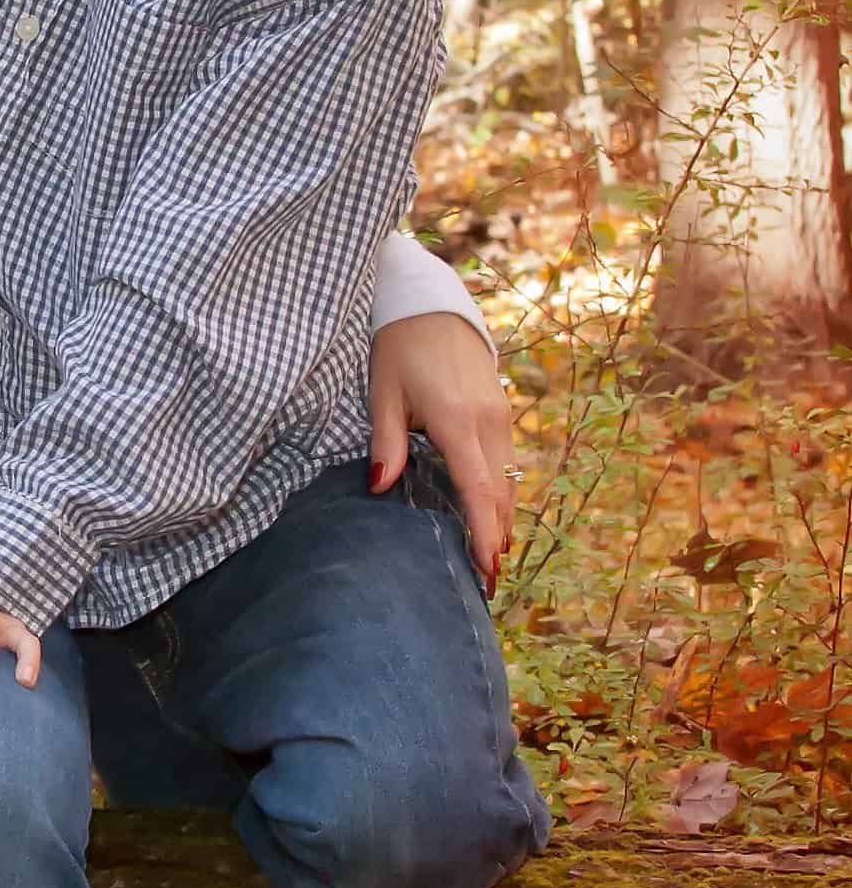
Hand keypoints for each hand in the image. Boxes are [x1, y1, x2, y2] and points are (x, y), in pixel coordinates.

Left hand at [367, 311, 514, 596]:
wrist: (430, 304)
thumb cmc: (399, 346)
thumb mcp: (382, 392)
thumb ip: (386, 442)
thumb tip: (380, 487)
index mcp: (457, 420)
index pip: (478, 488)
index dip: (484, 532)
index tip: (487, 569)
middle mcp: (488, 421)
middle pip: (500, 492)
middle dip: (496, 538)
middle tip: (487, 584)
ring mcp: (500, 415)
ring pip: (508, 479)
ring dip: (501, 518)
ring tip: (491, 559)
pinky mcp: (501, 410)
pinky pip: (506, 462)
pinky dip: (500, 492)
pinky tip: (490, 514)